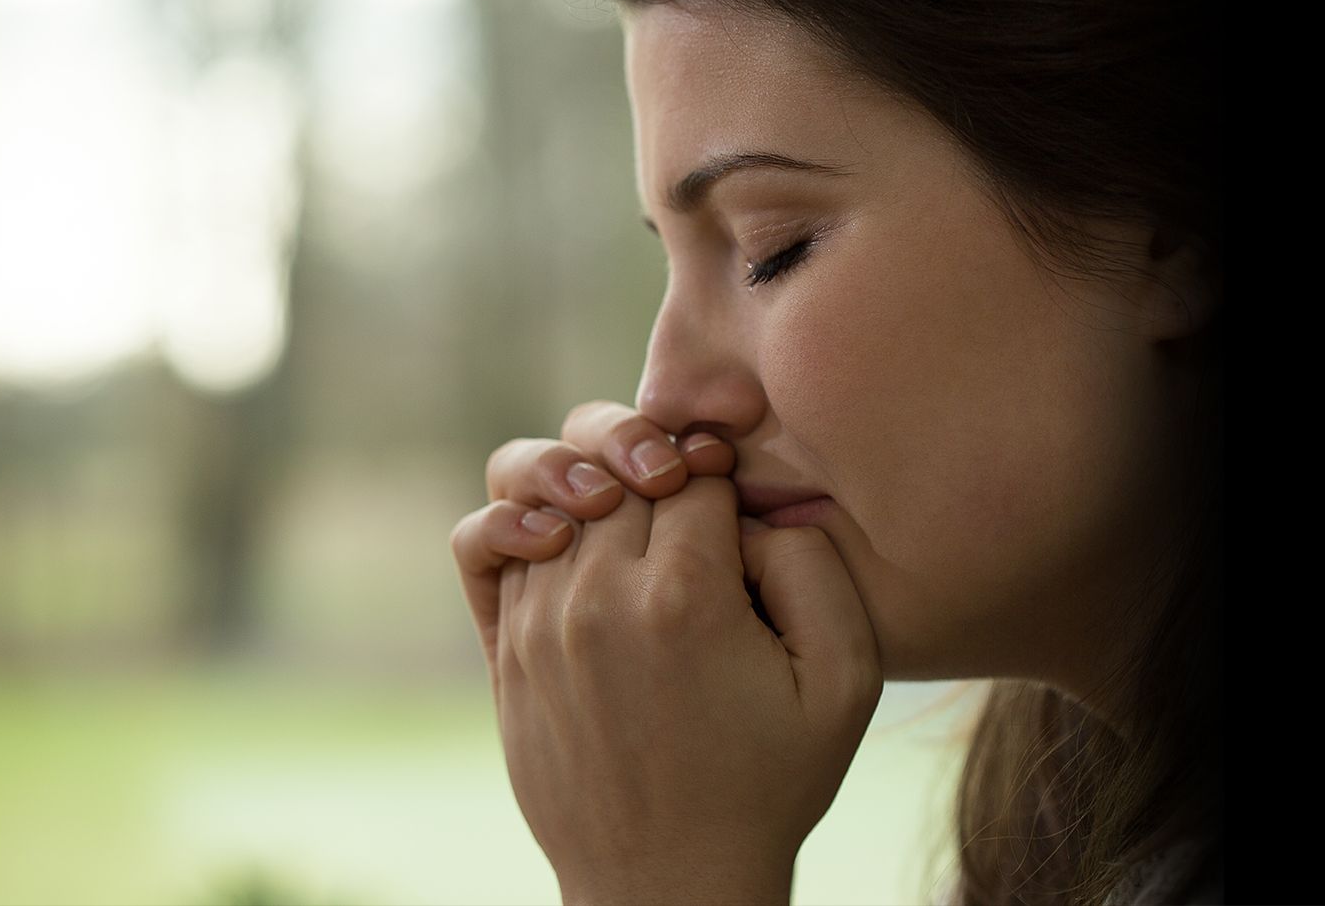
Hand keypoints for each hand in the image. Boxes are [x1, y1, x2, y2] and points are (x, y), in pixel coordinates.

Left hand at [494, 477, 881, 903]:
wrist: (669, 881)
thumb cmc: (768, 783)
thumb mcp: (843, 681)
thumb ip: (815, 568)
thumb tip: (755, 509)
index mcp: (684, 597)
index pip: (691, 467)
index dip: (720, 467)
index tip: (735, 495)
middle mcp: (598, 599)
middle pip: (615, 463)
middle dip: (657, 461)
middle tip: (688, 494)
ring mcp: (539, 624)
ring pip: (544, 486)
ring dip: (590, 479)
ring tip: (631, 506)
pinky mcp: (504, 651)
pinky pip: (481, 543)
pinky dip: (513, 517)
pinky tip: (556, 533)